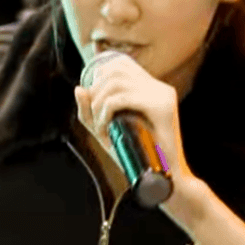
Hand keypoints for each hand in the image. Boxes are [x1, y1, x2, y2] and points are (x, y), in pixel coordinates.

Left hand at [74, 53, 194, 191]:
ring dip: (99, 103)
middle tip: (95, 118)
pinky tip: (105, 128)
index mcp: (153, 89)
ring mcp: (162, 95)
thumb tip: (79, 88)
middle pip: (115, 70)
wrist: (165, 180)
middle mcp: (159, 87)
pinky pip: (122, 98)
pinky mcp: (161, 107)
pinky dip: (106, 111)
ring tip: (100, 126)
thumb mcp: (107, 131)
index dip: (101, 75)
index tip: (94, 101)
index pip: (122, 64)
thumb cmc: (138, 158)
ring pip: (116, 82)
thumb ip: (90, 111)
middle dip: (95, 92)